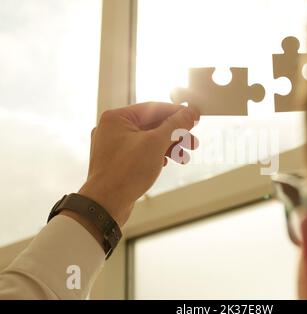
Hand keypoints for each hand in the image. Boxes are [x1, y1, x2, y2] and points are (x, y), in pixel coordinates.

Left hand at [78, 102, 199, 226]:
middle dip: (175, 134)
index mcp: (116, 118)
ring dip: (169, 146)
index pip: (153, 108)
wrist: (106, 205)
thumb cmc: (124, 173)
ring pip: (148, 140)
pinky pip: (142, 152)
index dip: (177, 113)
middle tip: (192, 141)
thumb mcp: (155, 144)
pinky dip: (157, 155)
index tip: (194, 117)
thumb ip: (174, 126)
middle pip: (152, 125)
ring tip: (184, 156)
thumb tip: (189, 114)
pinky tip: (167, 162)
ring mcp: (114, 146)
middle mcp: (113, 129)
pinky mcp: (119, 161)